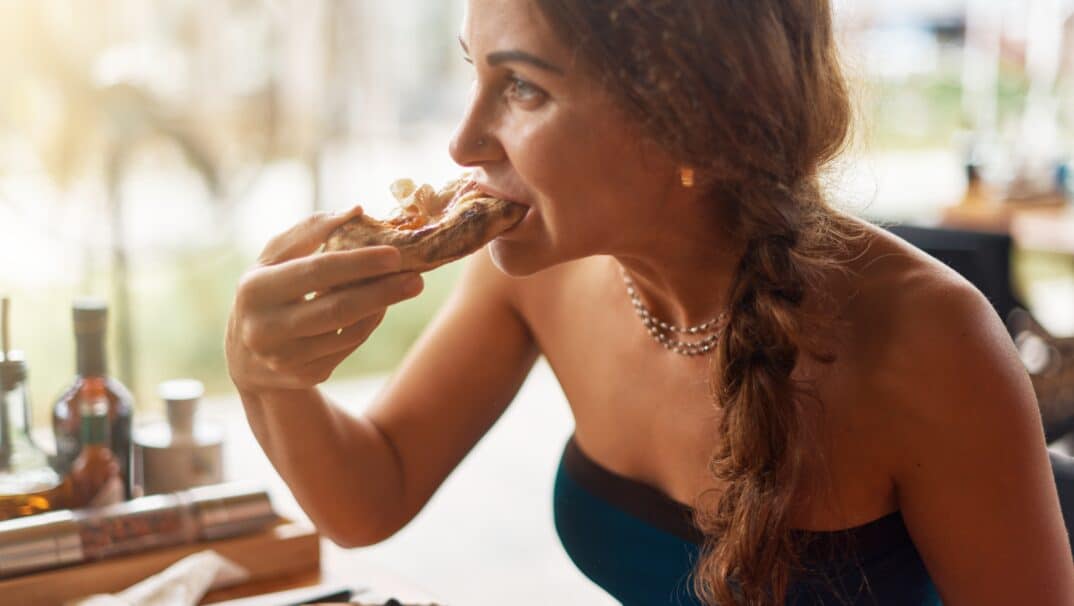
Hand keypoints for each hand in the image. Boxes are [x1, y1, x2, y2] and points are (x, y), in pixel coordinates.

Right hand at [226, 206, 423, 390]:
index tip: (395, 255)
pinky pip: (349, 347)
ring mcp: (286, 358)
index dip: (359, 263)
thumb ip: (311, 230)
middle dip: (383, 292)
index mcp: (256, 289)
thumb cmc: (268, 290)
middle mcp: (266, 329)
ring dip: (382, 306)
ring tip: (405, 285)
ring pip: (349, 331)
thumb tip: (356, 210)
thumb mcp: (275, 257)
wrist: (246, 356)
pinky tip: (379, 306)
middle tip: (417, 278)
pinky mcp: (306, 376)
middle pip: (338, 309)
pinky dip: (369, 324)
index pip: (316, 272)